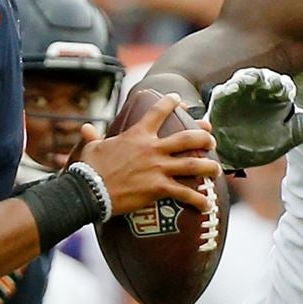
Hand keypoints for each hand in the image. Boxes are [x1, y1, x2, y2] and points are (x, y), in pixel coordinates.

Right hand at [70, 93, 221, 214]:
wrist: (90, 190)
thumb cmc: (89, 168)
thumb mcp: (91, 148)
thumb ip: (93, 137)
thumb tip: (85, 129)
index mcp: (137, 135)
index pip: (158, 112)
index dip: (170, 102)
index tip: (179, 99)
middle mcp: (152, 148)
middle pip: (187, 138)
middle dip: (203, 136)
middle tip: (211, 138)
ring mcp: (158, 168)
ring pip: (193, 164)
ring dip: (208, 166)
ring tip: (217, 169)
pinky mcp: (158, 188)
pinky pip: (184, 193)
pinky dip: (198, 199)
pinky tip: (207, 204)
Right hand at [206, 68, 302, 168]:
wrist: (236, 154)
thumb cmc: (263, 139)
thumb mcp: (294, 133)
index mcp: (277, 95)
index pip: (282, 86)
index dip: (283, 87)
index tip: (286, 93)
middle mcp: (259, 91)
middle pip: (264, 79)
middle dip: (266, 79)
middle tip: (269, 82)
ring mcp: (239, 95)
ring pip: (244, 81)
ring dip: (246, 79)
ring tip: (248, 79)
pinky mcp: (221, 103)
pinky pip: (224, 93)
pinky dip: (227, 90)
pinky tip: (230, 89)